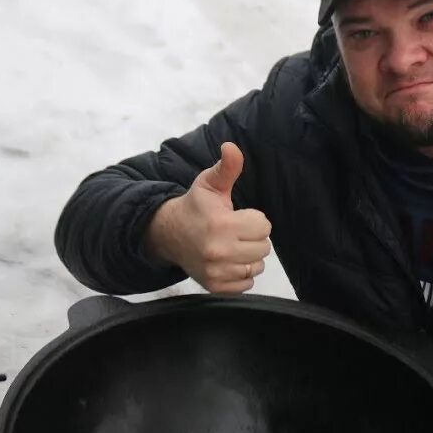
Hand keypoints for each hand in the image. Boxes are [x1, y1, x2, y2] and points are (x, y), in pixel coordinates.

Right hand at [147, 142, 271, 293]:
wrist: (168, 234)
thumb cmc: (195, 207)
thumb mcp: (210, 184)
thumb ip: (227, 167)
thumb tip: (232, 146)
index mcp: (221, 225)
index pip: (263, 226)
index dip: (254, 219)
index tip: (238, 216)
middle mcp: (218, 251)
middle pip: (264, 248)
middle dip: (253, 237)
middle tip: (235, 231)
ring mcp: (216, 272)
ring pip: (257, 266)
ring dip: (249, 256)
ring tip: (232, 245)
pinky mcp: (215, 286)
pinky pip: (247, 283)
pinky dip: (242, 274)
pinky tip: (229, 261)